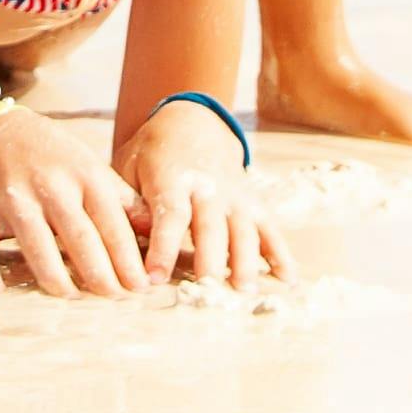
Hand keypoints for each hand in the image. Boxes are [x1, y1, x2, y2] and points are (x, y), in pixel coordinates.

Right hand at [0, 107, 149, 297]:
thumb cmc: (52, 155)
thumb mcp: (90, 166)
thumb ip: (122, 199)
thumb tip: (155, 229)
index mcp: (83, 175)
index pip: (111, 223)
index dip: (128, 258)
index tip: (141, 287)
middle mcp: (50, 186)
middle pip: (79, 238)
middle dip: (99, 274)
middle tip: (113, 299)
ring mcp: (13, 197)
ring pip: (36, 245)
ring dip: (55, 278)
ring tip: (72, 297)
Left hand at [124, 103, 292, 290]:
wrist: (191, 122)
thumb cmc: (151, 154)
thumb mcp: (129, 166)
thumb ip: (127, 202)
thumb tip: (123, 240)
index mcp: (173, 178)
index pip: (169, 214)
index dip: (162, 246)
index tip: (154, 278)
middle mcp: (208, 186)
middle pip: (211, 225)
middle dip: (210, 257)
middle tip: (206, 287)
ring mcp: (234, 194)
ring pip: (243, 228)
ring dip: (246, 260)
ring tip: (243, 290)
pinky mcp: (253, 202)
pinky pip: (270, 228)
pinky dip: (281, 253)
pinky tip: (287, 279)